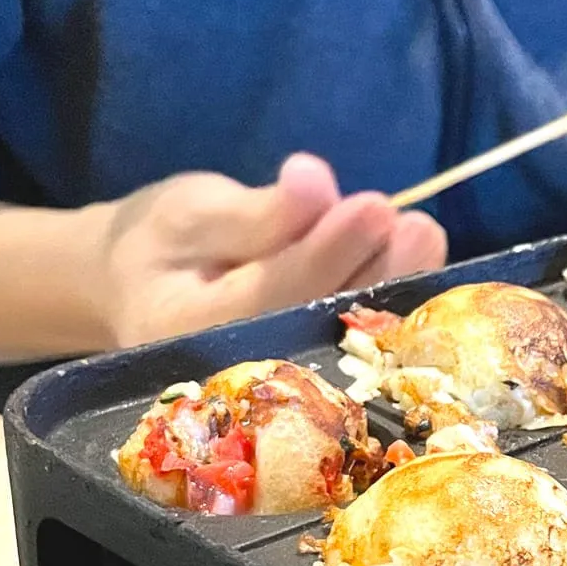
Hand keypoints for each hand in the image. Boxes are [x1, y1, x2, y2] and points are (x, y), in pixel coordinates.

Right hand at [95, 153, 446, 347]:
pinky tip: (423, 266)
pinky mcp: (311, 374)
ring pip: (346, 336)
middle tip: (419, 228)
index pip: (271, 291)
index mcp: (187, 329)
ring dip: (393, 287)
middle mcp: (237, 370)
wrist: (141, 293)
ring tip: (424, 237)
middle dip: (375, 272)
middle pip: (320, 321)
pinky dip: (392, 305)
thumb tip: (314, 183)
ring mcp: (278, 382)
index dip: (327, 252)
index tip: (373, 207)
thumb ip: (254, 212)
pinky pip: (356, 343)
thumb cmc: (161, 245)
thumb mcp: (190, 213)